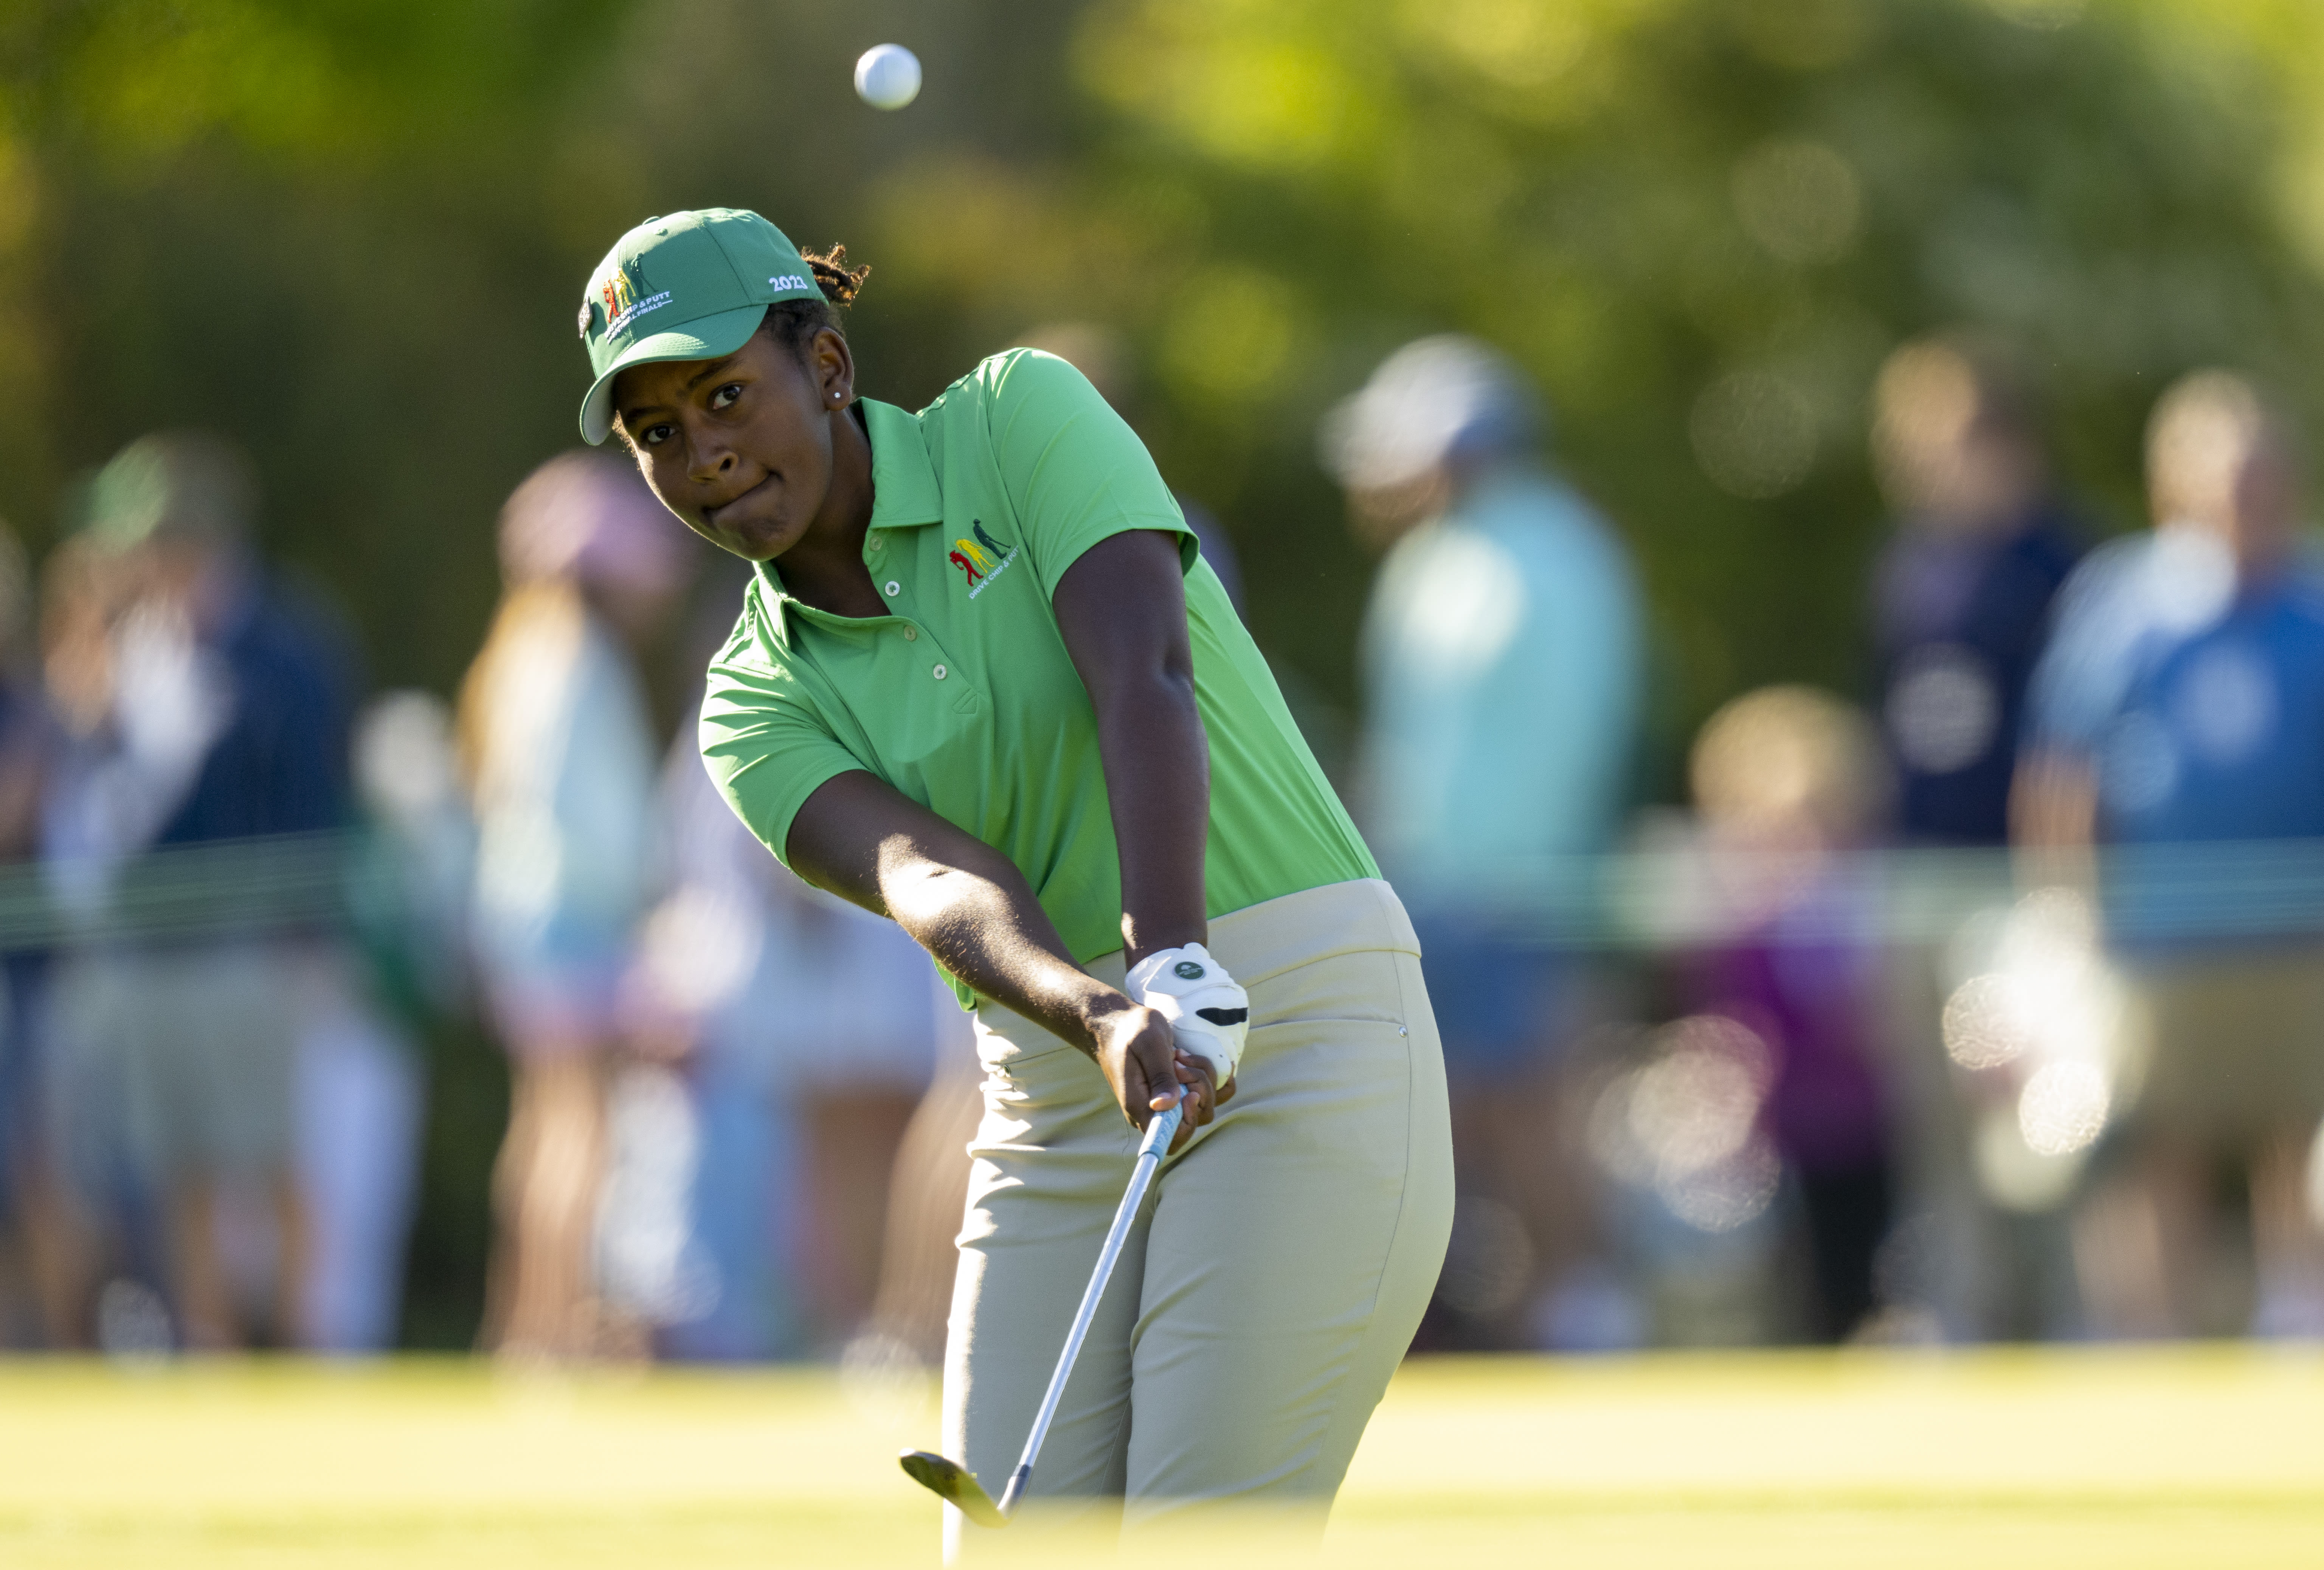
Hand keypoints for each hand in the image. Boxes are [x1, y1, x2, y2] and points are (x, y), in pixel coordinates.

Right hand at [1085, 994, 1223, 1154]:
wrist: (1119, 1026)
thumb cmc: (1130, 1031)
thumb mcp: (1147, 1045)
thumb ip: (1160, 1075)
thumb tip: (1167, 1107)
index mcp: (1141, 1107)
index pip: (1170, 1137)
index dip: (1188, 1120)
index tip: (1190, 1091)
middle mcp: (1155, 1112)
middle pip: (1193, 1121)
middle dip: (1200, 1090)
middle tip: (1180, 1060)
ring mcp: (1169, 1104)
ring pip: (1204, 1107)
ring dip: (1204, 1079)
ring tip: (1181, 1055)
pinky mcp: (1179, 1093)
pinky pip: (1210, 1098)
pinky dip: (1218, 1081)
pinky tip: (1203, 1061)